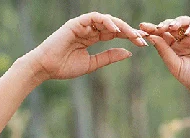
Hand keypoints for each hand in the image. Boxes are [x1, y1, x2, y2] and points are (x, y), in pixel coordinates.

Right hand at [27, 12, 148, 81]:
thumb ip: (108, 57)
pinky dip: (106, 22)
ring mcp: (83, 24)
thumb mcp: (91, 64)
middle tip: (143, 38)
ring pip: (107, 20)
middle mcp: (90, 29)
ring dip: (121, 26)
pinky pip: (94, 18)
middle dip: (129, 31)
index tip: (143, 43)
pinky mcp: (77, 22)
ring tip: (133, 34)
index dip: (129, 37)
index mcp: (93, 38)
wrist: (46, 68)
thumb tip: (128, 52)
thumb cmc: (64, 68)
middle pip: (114, 26)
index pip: (115, 34)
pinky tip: (115, 30)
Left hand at [138, 16, 189, 101]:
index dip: (152, 30)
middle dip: (164, 25)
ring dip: (178, 22)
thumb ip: (164, 51)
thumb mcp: (175, 66)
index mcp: (174, 48)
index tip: (142, 28)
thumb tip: (152, 37)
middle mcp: (184, 40)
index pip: (162, 36)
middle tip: (158, 27)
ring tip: (172, 27)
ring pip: (185, 22)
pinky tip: (188, 32)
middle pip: (172, 27)